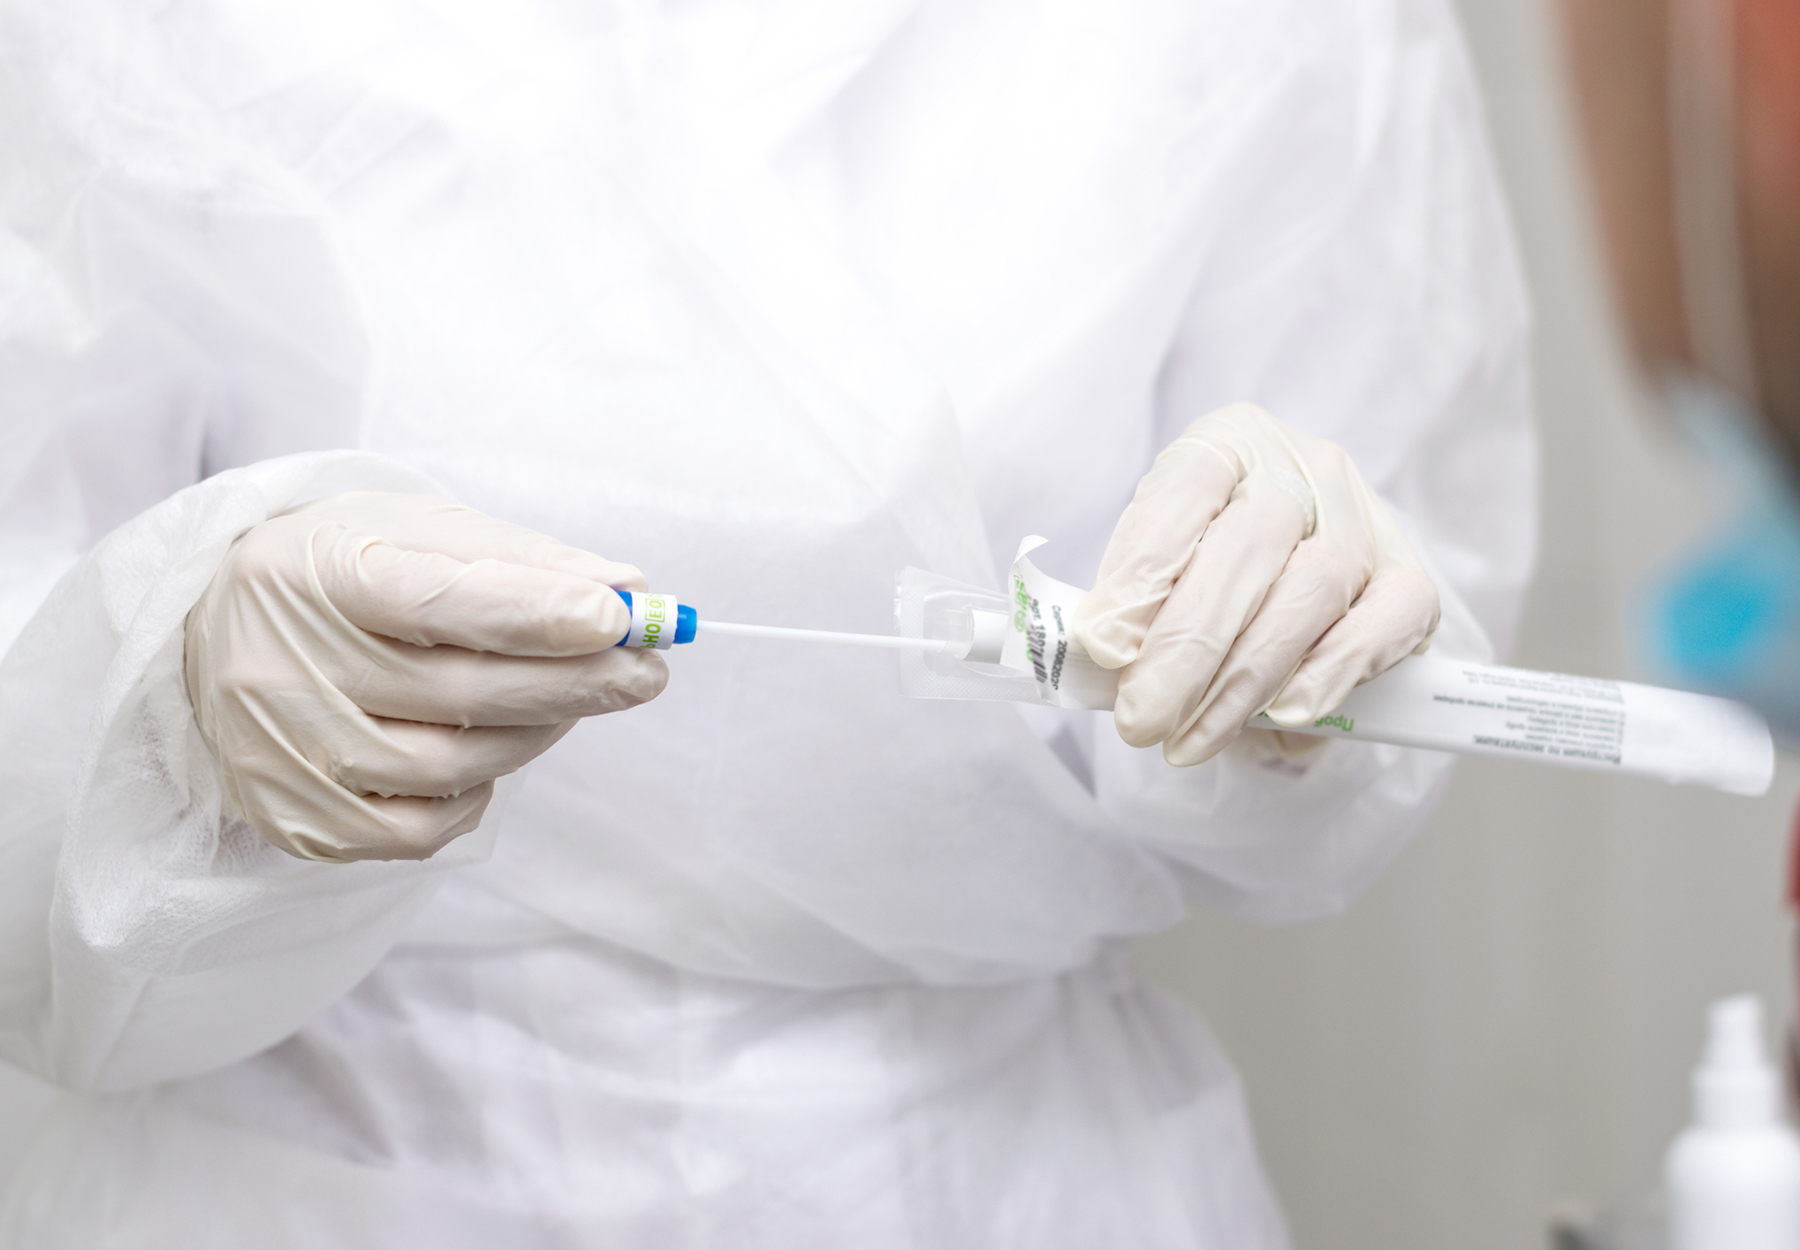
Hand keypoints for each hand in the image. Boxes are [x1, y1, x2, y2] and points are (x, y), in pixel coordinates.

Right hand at [184, 492, 665, 860]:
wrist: (214, 630)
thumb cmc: (340, 572)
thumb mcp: (418, 533)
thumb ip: (523, 562)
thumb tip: (627, 589)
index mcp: (315, 573)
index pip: (436, 600)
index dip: (535, 614)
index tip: (618, 619)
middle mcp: (282, 666)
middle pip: (458, 692)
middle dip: (573, 682)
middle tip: (647, 670)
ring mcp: (281, 753)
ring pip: (451, 766)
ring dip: (536, 735)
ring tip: (571, 700)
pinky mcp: (294, 818)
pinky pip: (420, 828)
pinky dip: (478, 792)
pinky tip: (491, 751)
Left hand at [1074, 403, 1437, 764]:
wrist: (1285, 583)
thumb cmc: (1206, 573)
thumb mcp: (1157, 571)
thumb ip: (1134, 604)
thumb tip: (1107, 657)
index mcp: (1228, 442)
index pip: (1186, 489)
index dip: (1144, 569)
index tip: (1104, 647)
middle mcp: (1303, 466)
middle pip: (1250, 545)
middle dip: (1188, 647)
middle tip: (1141, 719)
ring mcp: (1365, 519)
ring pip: (1314, 589)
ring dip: (1243, 680)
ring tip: (1189, 738)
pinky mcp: (1409, 578)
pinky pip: (1382, 624)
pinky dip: (1328, 673)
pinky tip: (1281, 715)